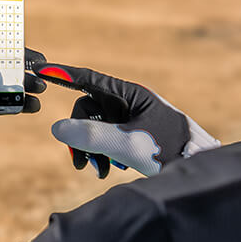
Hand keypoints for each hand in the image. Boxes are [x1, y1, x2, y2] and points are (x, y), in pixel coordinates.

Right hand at [30, 60, 218, 177]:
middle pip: (88, 111)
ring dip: (91, 150)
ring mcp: (132, 118)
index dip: (63, 75)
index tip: (41, 68)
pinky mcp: (135, 134)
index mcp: (131, 94)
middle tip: (81, 165)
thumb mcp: (126, 144)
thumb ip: (91, 135)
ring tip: (99, 172)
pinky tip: (112, 170)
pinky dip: (104, 154)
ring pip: (95, 128)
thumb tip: (57, 128)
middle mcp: (130, 102)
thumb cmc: (169, 152)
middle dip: (80, 137)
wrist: (199, 171)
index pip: (89, 80)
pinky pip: (107, 139)